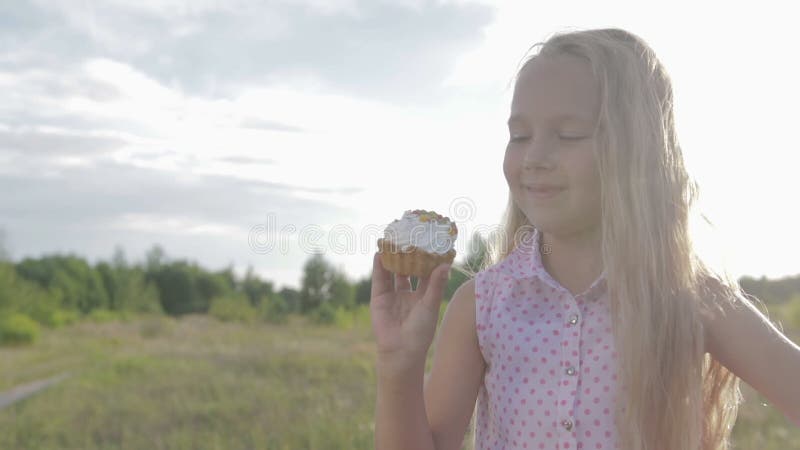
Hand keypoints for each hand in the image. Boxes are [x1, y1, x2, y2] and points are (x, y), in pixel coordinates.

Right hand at [369, 252, 450, 371]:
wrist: (401, 351)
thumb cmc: (421, 332)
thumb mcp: (430, 305)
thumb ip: (436, 285)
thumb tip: (446, 265)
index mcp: (424, 296)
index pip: (427, 272)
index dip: (428, 259)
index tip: (431, 242)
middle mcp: (409, 294)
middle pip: (409, 270)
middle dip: (409, 255)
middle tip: (411, 237)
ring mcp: (393, 295)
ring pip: (393, 272)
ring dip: (393, 258)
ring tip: (393, 241)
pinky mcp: (379, 298)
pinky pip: (380, 279)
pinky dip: (379, 267)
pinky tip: (380, 254)